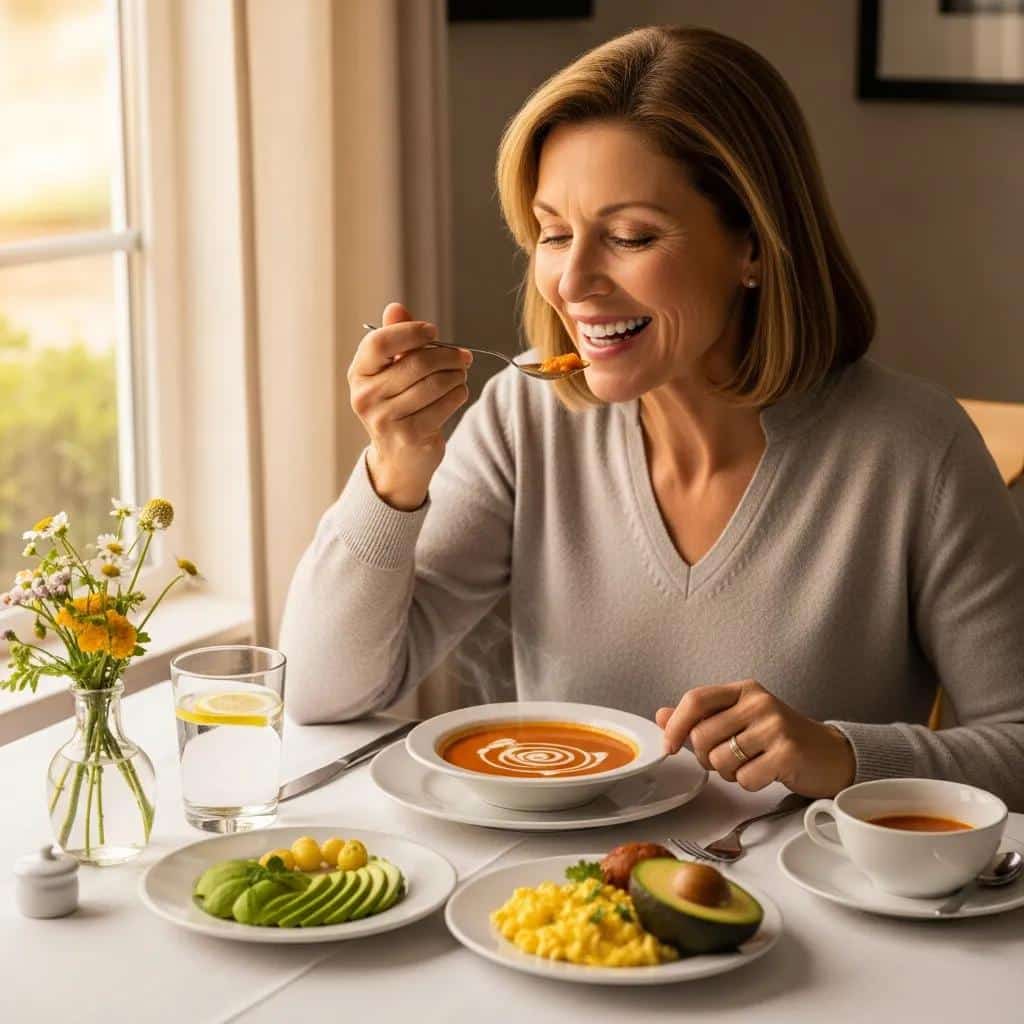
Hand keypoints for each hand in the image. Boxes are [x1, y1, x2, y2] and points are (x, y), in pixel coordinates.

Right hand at [349, 302, 471, 509]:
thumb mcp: (391, 371)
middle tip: (463, 356)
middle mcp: (365, 397)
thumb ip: (395, 339)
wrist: (399, 458)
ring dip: (456, 375)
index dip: (410, 332)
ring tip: (459, 375)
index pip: (379, 343)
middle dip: (447, 355)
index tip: (434, 331)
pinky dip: (458, 394)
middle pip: (416, 363)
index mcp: (358, 374)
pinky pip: (445, 404)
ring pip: (435, 383)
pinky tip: (457, 393)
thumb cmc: (398, 405)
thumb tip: (396, 307)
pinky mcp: (410, 436)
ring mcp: (385, 419)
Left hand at [655, 679, 855, 797]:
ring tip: (749, 765)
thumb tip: (660, 715)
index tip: (669, 746)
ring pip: (721, 760)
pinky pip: (745, 779)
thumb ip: (700, 717)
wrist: (830, 754)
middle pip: (703, 735)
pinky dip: (749, 784)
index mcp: (742, 690)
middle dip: (706, 757)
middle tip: (725, 759)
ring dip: (728, 773)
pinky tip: (766, 774)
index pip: (696, 699)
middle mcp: (758, 702)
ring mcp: (774, 726)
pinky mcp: (787, 753)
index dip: (675, 725)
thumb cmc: (779, 738)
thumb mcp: (739, 719)